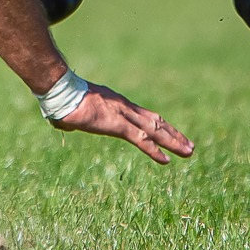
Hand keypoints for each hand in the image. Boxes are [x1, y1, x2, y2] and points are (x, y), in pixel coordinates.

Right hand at [51, 81, 194, 163]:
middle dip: (173, 134)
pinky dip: (155, 150)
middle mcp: (125, 107)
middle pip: (155, 122)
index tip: (171, 134)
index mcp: (116, 103)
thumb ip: (71, 117)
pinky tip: (166, 160)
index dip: (159, 126)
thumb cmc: (60, 100)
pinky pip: (141, 139)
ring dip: (173, 142)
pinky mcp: (117, 124)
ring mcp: (123, 114)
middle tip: (189, 145)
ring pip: (154, 130)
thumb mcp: (70, 111)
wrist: (60, 90)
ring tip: (188, 152)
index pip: (144, 116)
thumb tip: (62, 122)